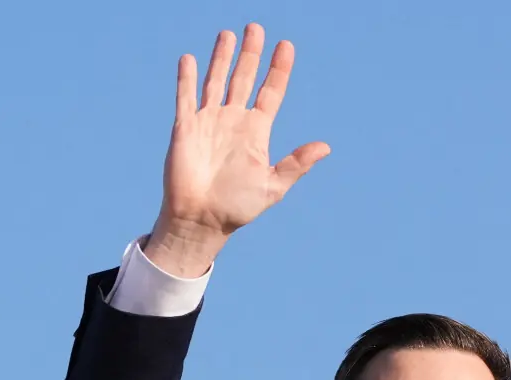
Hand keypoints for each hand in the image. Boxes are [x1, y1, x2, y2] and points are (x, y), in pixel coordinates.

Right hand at [145, 24, 330, 276]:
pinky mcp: (185, 128)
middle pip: (243, 78)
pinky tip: (189, 59)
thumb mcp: (273, 187)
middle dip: (250, 53)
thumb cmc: (237, 207)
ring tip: (228, 34)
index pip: (270, 92)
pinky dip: (186, 78)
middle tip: (256, 27)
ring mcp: (208, 122)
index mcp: (256, 132)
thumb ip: (296, 164)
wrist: (202, 220)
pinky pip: (186, 97)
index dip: (278, 69)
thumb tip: (326, 147)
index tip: (286, 46)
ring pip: (216, 81)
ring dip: (221, 58)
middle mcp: (233, 121)